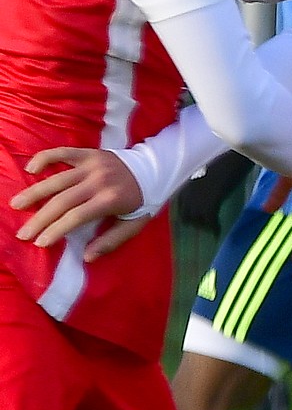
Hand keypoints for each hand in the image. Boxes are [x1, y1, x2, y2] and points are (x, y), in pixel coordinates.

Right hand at [11, 148, 146, 252]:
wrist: (157, 168)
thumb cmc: (142, 200)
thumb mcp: (134, 224)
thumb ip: (111, 241)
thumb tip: (87, 257)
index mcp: (110, 200)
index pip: (75, 217)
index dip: (55, 231)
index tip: (39, 243)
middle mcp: (99, 181)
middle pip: (61, 201)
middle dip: (39, 219)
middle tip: (22, 233)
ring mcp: (93, 165)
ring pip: (57, 179)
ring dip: (34, 192)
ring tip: (16, 205)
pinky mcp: (90, 153)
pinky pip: (63, 152)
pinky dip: (45, 158)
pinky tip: (30, 169)